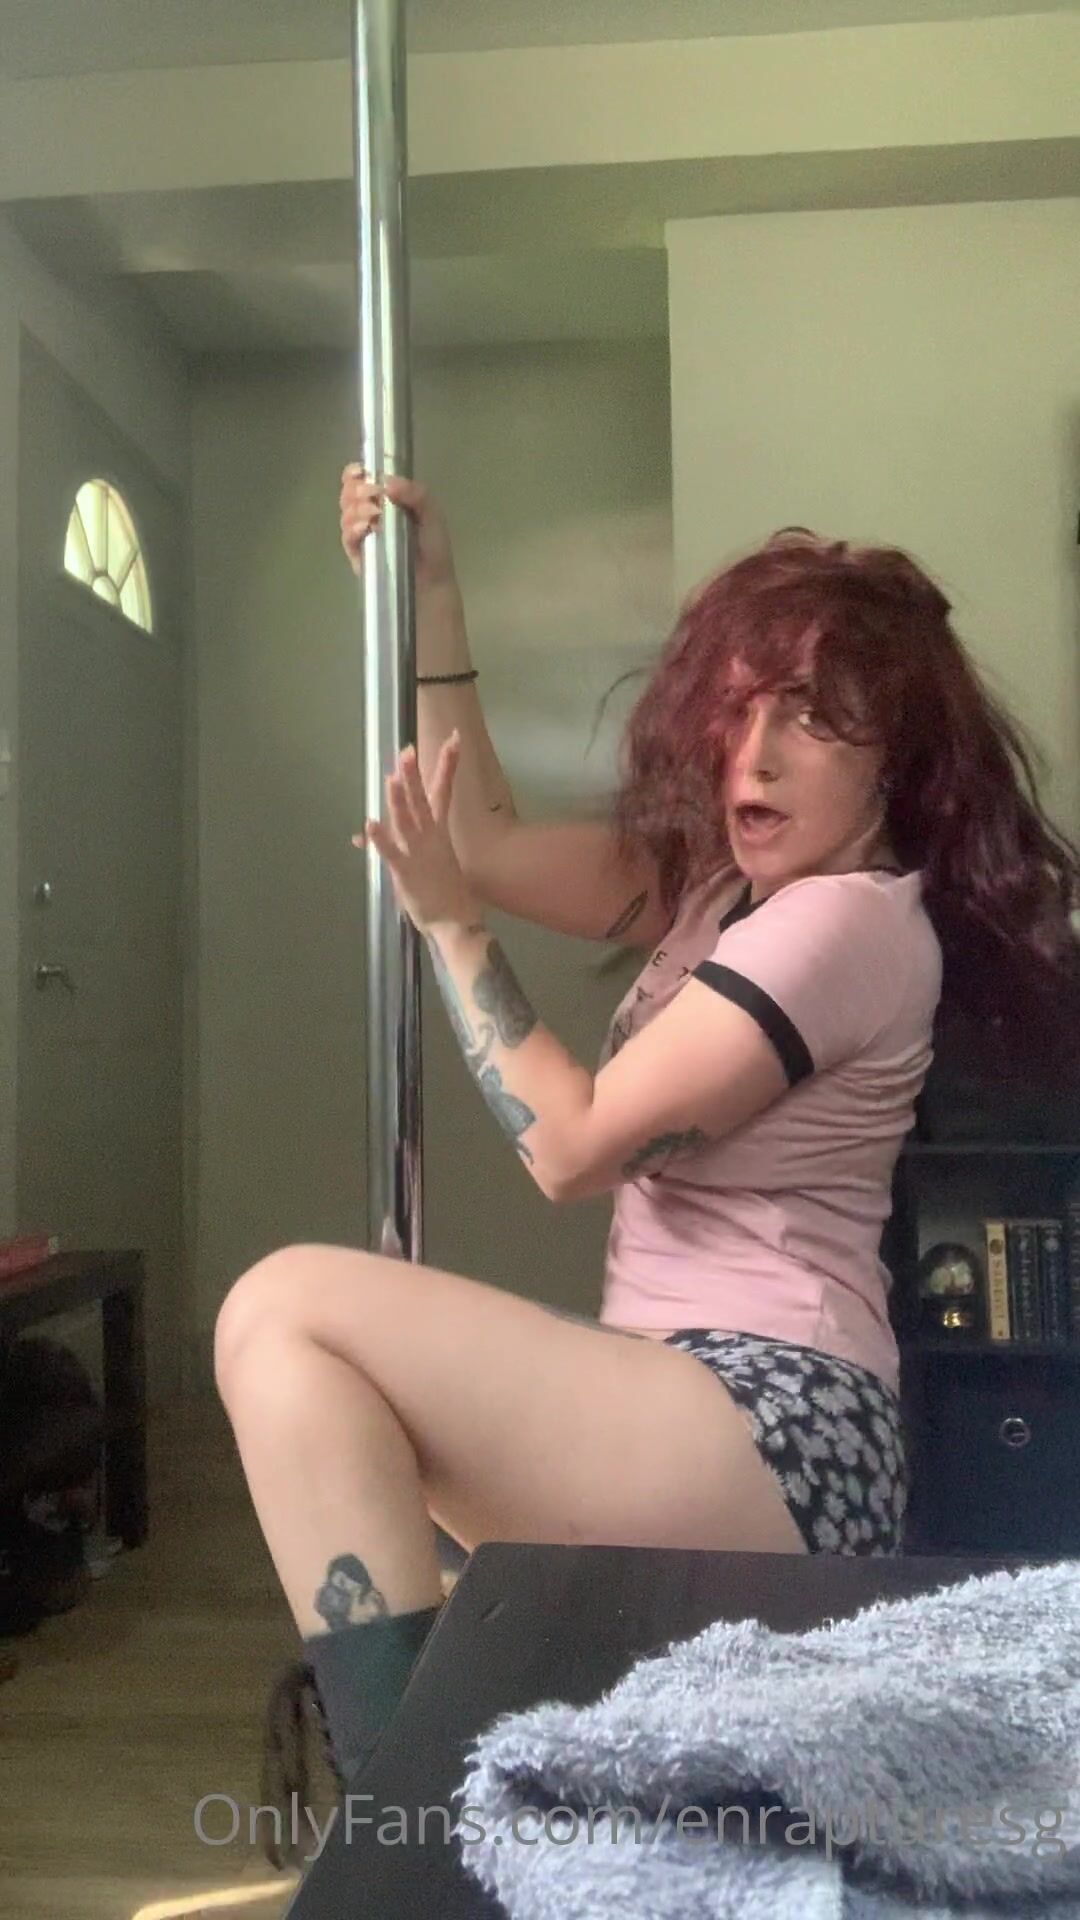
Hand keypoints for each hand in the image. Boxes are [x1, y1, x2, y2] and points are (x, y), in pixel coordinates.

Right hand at [339, 466, 457, 594]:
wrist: (432, 583)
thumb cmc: (433, 546)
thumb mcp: (432, 513)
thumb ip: (416, 493)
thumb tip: (387, 483)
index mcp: (386, 499)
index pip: (360, 480)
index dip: (354, 474)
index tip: (360, 472)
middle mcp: (370, 514)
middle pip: (348, 494)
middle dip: (357, 490)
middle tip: (373, 495)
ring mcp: (363, 535)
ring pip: (345, 513)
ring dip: (356, 508)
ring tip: (374, 514)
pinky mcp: (358, 555)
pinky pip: (347, 538)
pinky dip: (352, 529)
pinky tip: (365, 528)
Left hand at [354, 732, 482, 936]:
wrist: (456, 921)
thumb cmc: (446, 893)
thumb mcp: (431, 862)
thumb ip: (407, 843)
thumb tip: (378, 835)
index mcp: (440, 832)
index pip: (443, 792)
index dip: (448, 765)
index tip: (455, 740)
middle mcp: (431, 837)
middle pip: (423, 799)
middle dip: (414, 775)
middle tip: (408, 750)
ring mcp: (418, 853)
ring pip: (406, 821)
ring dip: (398, 799)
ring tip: (391, 778)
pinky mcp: (405, 872)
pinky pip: (390, 852)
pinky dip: (379, 839)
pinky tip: (368, 825)